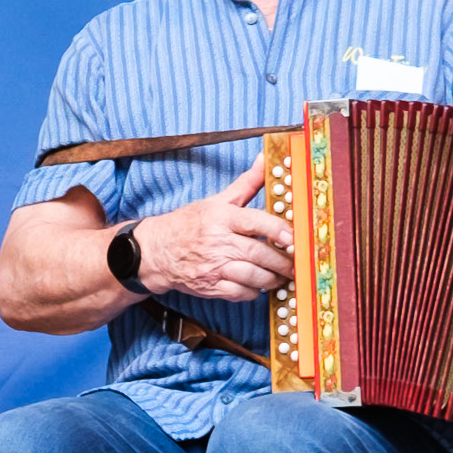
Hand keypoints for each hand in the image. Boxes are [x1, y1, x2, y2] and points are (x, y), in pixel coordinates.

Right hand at [138, 160, 291, 302]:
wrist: (156, 251)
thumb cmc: (189, 224)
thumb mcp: (217, 200)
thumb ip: (246, 183)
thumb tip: (265, 159)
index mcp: (222, 217)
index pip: (256, 222)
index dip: (278, 231)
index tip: (294, 238)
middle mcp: (218, 242)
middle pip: (259, 253)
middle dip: (283, 262)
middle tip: (295, 263)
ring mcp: (214, 266)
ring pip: (253, 276)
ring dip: (272, 279)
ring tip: (282, 276)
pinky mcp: (210, 286)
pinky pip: (240, 293)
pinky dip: (254, 292)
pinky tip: (259, 285)